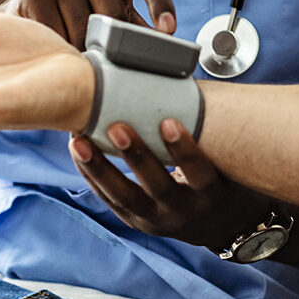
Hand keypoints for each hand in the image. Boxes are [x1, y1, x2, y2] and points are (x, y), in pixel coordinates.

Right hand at [0, 0, 175, 47]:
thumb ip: (138, 25)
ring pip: (84, 28)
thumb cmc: (87, 7)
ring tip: (81, 56)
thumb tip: (166, 54)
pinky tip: (60, 50)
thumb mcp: (116, 7)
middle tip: (109, 62)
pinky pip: (56, 33)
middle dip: (112, 43)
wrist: (33, 3)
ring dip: (84, 51)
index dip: (160, 2)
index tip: (168, 30)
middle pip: (114, 13)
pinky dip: (61, 49)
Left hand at [69, 119, 272, 249]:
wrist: (214, 221)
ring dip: (100, 168)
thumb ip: (201, 128)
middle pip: (158, 187)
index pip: (199, 173)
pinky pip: (110, 199)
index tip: (169, 122)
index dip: (184, 150)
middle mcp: (184, 211)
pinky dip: (91, 174)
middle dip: (136, 157)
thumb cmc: (217, 174)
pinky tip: (77, 149)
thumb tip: (173, 77)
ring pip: (126, 198)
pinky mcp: (135, 222)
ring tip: (79, 141)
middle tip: (116, 127)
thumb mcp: (221, 158)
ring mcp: (157, 220)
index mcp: (211, 193)